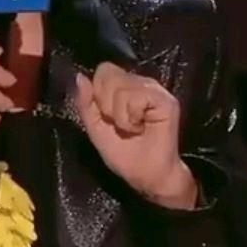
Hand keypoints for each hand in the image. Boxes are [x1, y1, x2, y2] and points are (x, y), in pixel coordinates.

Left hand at [73, 62, 196, 207]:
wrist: (145, 177)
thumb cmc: (123, 154)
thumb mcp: (95, 127)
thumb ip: (85, 102)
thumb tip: (80, 76)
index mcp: (125, 86)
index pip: (104, 69)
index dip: (98, 92)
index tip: (106, 115)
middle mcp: (141, 82)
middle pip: (108, 73)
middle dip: (106, 104)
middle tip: (120, 124)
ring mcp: (155, 89)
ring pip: (121, 86)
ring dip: (119, 115)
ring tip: (132, 128)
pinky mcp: (166, 101)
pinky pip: (136, 97)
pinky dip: (131, 117)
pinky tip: (141, 128)